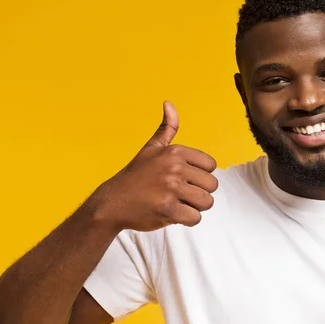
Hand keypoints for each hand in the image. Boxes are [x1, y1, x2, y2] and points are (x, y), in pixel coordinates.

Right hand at [85, 101, 217, 230]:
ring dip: (194, 207)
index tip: (184, 179)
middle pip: (212, 186)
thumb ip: (167, 128)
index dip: (200, 176)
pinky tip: (172, 214)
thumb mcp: (151, 148)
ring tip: (177, 203)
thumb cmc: (136, 176)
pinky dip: (186, 220)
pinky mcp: (168, 210)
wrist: (112, 202)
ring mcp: (171, 189)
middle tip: (180, 194)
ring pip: (206, 202)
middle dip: (199, 193)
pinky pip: (195, 218)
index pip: (211, 166)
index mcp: (175, 152)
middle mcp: (174, 168)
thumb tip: (169, 103)